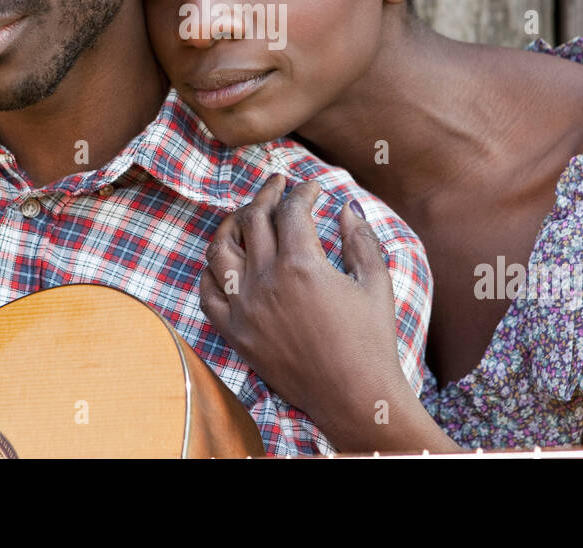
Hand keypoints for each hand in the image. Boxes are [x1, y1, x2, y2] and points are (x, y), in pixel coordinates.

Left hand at [199, 175, 410, 443]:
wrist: (354, 396)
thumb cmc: (371, 341)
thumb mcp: (376, 283)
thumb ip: (361, 239)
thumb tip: (347, 207)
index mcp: (302, 265)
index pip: (291, 209)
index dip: (303, 191)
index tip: (313, 188)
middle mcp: (266, 281)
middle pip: (253, 219)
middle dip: (267, 193)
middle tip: (278, 185)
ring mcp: (244, 307)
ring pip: (220, 248)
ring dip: (231, 223)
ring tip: (245, 214)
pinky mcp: (235, 333)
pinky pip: (207, 292)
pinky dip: (210, 269)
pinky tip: (223, 260)